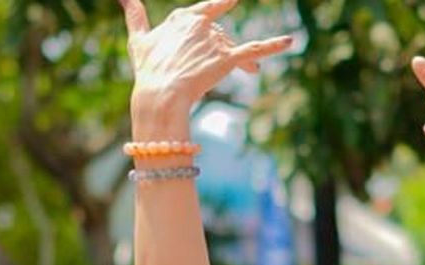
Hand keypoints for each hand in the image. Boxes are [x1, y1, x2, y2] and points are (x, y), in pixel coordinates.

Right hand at [122, 0, 292, 114]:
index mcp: (182, 17)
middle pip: (219, 32)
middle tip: (214, 68)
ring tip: (249, 72)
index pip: (204, 11)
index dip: (212, 15)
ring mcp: (214, 40)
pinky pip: (254, 49)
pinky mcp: (227, 59)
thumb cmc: (148, 71)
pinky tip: (289, 41)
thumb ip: (135, 15)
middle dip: (222, 49)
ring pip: (234, 46)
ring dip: (242, 60)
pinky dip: (273, 45)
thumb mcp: (139, 40)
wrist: (159, 94)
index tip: (229, 2)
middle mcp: (200, 24)